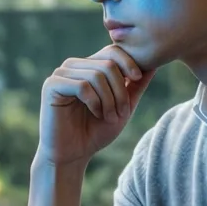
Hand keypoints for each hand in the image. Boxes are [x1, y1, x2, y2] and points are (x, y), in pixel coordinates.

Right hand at [38, 45, 155, 167]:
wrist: (72, 155)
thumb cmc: (96, 132)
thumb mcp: (123, 107)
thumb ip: (136, 86)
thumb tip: (154, 63)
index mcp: (89, 66)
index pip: (113, 50)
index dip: (129, 62)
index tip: (138, 79)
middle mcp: (74, 66)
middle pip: (108, 63)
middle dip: (120, 90)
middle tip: (121, 113)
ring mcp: (61, 74)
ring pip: (97, 75)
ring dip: (109, 100)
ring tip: (109, 117)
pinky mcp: (51, 85)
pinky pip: (82, 85)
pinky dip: (95, 102)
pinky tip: (95, 114)